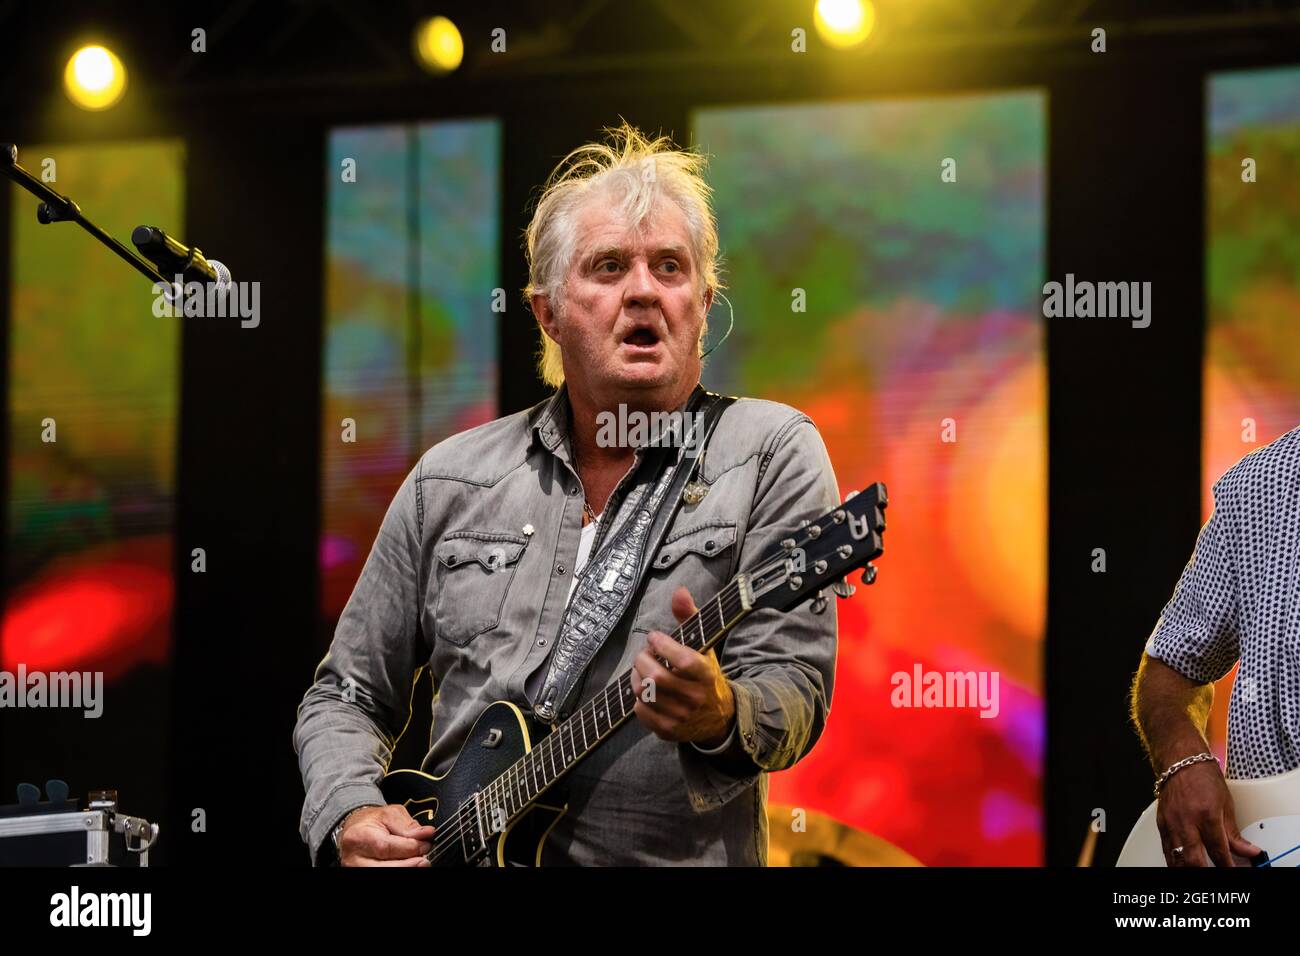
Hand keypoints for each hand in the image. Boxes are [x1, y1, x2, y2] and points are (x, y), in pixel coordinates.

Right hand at [336, 804, 434, 866]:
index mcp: (359, 836)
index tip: (425, 845)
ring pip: (385, 873)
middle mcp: (355, 858)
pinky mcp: (362, 874)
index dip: (409, 848)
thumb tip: (426, 833)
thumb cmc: (373, 821)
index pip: (386, 847)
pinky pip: (383, 875)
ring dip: (407, 868)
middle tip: (425, 859)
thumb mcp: (390, 814)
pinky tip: (409, 864)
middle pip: (385, 867)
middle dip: (409, 864)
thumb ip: (408, 825)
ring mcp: (357, 869)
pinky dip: (400, 870)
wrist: (357, 829)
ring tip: (419, 862)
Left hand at [630, 585, 735, 746]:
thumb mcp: (704, 646)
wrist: (719, 718)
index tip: (655, 637)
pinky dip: (638, 698)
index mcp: (707, 675)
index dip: (663, 646)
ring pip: (644, 693)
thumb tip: (679, 591)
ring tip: (641, 669)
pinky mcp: (668, 730)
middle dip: (642, 660)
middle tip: (645, 654)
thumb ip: (690, 617)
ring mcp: (681, 716)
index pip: (683, 661)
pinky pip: (640, 711)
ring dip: (635, 676)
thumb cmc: (705, 675)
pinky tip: (646, 690)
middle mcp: (695, 698)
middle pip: (656, 677)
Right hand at [1156, 761, 1261, 866]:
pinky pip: (1166, 848)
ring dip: (1188, 869)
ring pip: (1176, 858)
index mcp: (1206, 815)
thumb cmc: (1203, 776)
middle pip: (1194, 859)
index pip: (1218, 851)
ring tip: (1197, 871)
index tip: (1232, 870)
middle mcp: (1186, 821)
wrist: (1180, 760)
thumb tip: (1248, 851)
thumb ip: (1234, 833)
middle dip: (1206, 871)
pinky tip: (1182, 864)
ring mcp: (1171, 823)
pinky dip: (1174, 860)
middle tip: (1216, 873)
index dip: (1227, 866)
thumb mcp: (1226, 804)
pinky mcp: (1161, 823)